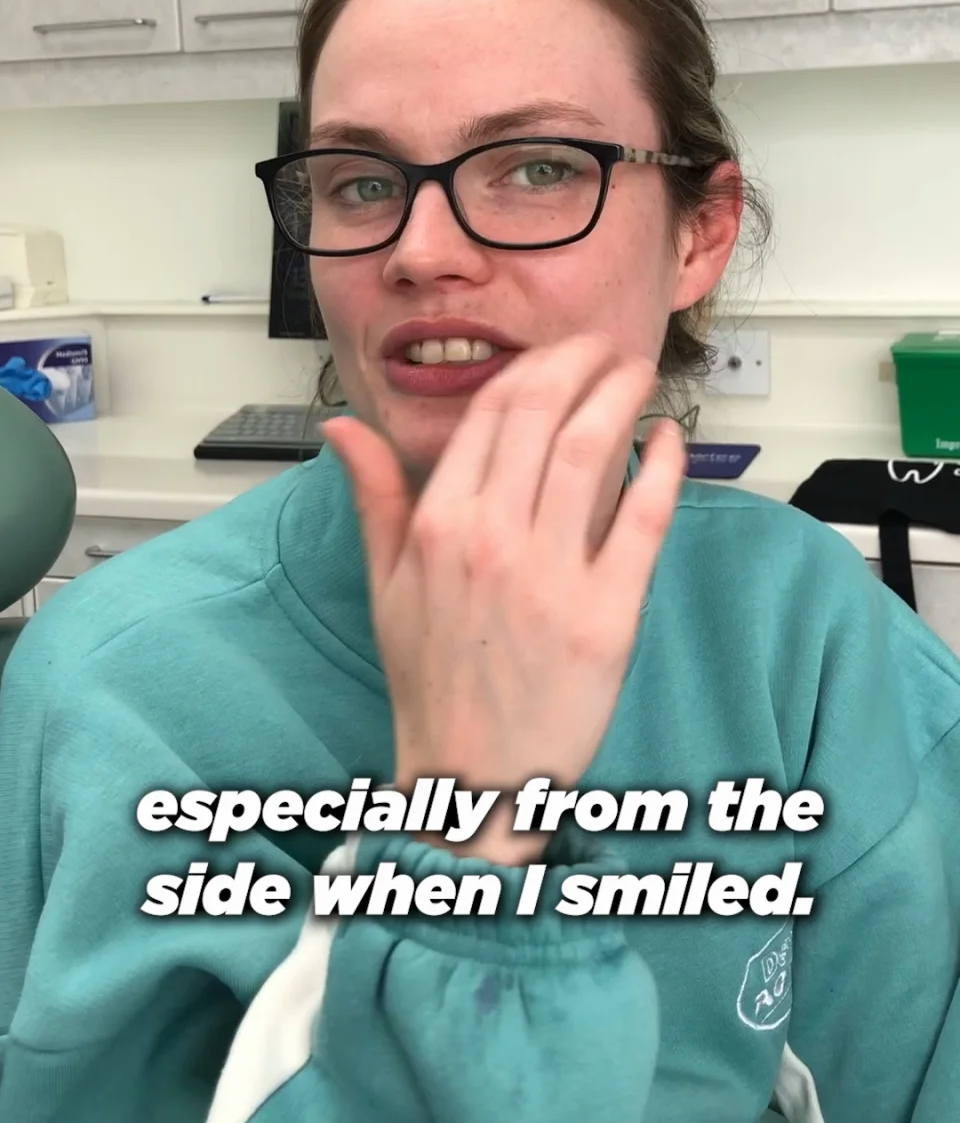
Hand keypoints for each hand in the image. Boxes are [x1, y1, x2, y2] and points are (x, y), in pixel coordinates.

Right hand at [321, 335, 686, 865]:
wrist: (473, 774)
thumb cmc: (433, 682)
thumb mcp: (386, 585)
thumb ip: (374, 496)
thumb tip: (341, 428)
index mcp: (438, 528)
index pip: (489, 415)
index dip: (530, 369)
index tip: (555, 355)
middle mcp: (493, 542)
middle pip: (543, 415)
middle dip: (580, 363)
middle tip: (605, 348)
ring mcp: (553, 577)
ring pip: (593, 451)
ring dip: (621, 396)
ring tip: (638, 373)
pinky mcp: (609, 615)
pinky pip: (645, 520)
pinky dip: (664, 469)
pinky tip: (670, 441)